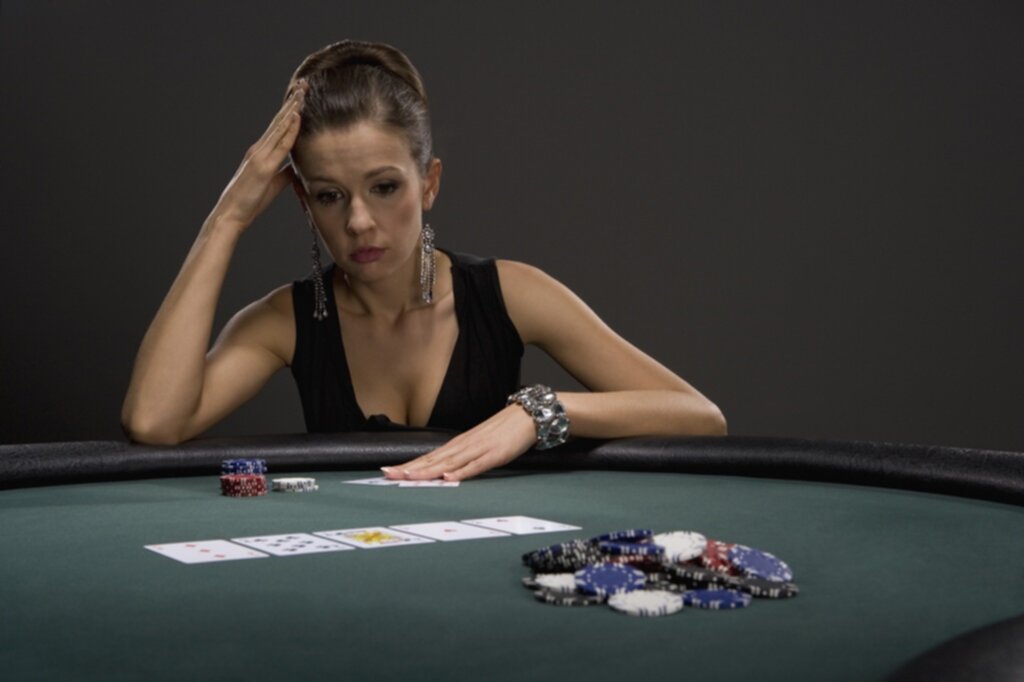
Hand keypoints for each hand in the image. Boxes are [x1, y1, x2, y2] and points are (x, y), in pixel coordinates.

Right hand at [209, 79, 308, 230]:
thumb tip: (296, 169)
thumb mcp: (273, 184)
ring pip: (279, 126)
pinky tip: (297, 115)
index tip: (301, 95)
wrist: (231, 214)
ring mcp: (260, 155)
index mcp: (261, 152)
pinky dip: (289, 129)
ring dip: (292, 108)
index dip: (290, 110)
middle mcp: (259, 149)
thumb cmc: (250, 202)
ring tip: (303, 91)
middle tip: (303, 83)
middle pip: (279, 120)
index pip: (279, 126)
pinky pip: (280, 144)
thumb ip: (284, 173)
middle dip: (292, 101)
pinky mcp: (262, 166)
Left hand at [383, 405, 537, 481]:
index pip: (429, 456)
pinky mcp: (495, 455)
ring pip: (448, 462)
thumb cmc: (505, 430)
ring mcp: (479, 449)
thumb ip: (464, 456)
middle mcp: (465, 445)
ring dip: (427, 471)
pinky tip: (448, 478)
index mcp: (460, 444)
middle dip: (410, 467)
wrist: (528, 415)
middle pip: (433, 459)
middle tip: (388, 474)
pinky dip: (461, 473)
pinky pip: (475, 466)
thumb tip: (447, 469)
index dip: (409, 464)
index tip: (389, 470)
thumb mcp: (480, 443)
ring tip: (408, 477)